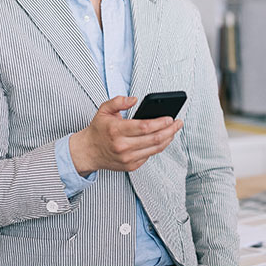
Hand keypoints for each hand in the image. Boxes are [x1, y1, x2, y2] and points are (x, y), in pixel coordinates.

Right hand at [69, 95, 183, 175]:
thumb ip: (118, 101)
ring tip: (174, 131)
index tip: (170, 118)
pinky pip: (149, 156)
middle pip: (154, 139)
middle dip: (170, 130)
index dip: (160, 123)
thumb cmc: (98, 130)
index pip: (145, 127)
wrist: (88, 152)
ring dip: (168, 139)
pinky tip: (162, 139)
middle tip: (178, 123)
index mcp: (116, 130)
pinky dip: (158, 147)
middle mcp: (122, 146)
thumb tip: (133, 99)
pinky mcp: (131, 166)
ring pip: (155, 149)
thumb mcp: (103, 110)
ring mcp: (127, 158)